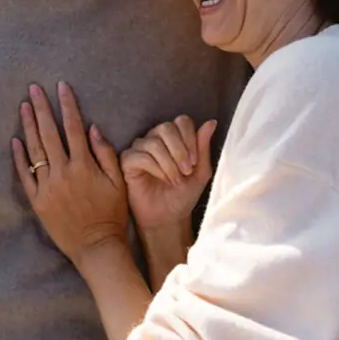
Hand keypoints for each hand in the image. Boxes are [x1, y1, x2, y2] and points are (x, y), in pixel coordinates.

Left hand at [12, 82, 130, 268]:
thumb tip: (91, 128)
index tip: (61, 86)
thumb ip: (105, 153)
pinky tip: (15, 140)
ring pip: (35, 150)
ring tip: (23, 106)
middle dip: (42, 108)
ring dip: (28, 126)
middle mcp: (63, 172)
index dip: (67, 105)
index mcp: (84, 165)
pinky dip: (19, 157)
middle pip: (49, 133)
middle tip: (33, 88)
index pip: (73, 127)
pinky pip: (25, 175)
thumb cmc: (112, 214)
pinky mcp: (37, 200)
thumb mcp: (118, 181)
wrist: (96, 247)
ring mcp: (47, 186)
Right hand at [121, 117, 216, 231]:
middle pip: (166, 128)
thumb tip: (211, 123)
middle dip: (180, 151)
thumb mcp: (201, 172)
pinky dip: (155, 168)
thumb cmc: (183, 195)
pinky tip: (160, 179)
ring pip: (154, 143)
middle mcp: (155, 138)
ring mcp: (140, 148)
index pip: (182, 122)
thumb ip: (203, 147)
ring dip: (168, 164)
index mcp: (174, 137)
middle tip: (186, 172)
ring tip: (174, 180)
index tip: (194, 162)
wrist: (168, 218)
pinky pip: (140, 156)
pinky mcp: (127, 161)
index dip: (190, 139)